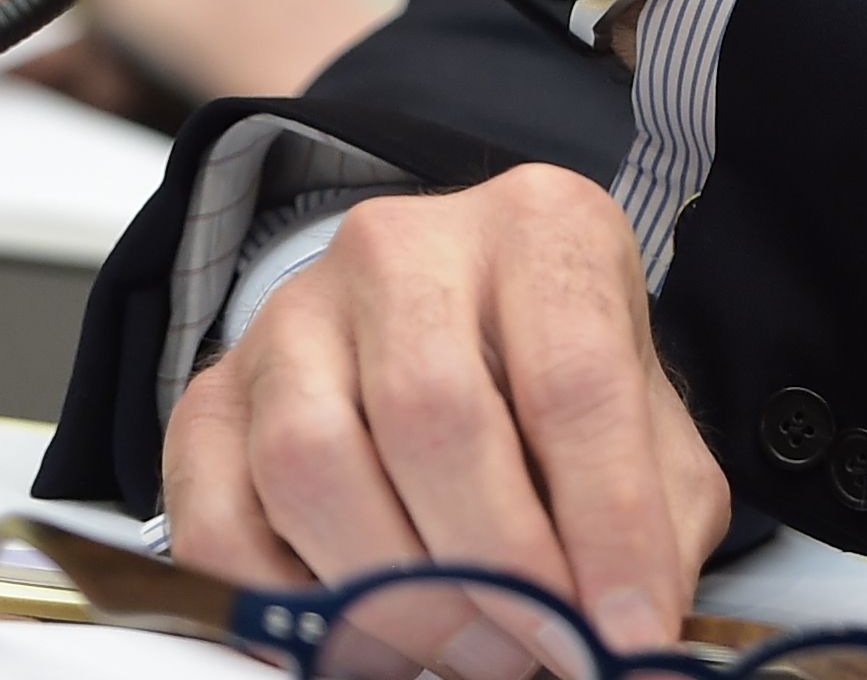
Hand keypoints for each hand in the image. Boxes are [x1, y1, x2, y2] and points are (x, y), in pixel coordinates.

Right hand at [164, 167, 730, 663]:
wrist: (461, 342)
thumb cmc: (558, 387)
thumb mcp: (645, 431)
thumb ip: (655, 528)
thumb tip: (641, 648)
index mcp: (538, 228)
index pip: (571, 379)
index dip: (604, 525)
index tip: (624, 633)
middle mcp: (402, 248)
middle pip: (431, 416)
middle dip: (493, 569)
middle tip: (532, 650)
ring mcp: (290, 316)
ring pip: (312, 463)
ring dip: (392, 595)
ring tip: (465, 648)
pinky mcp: (210, 397)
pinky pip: (217, 522)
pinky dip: (284, 608)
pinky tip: (359, 633)